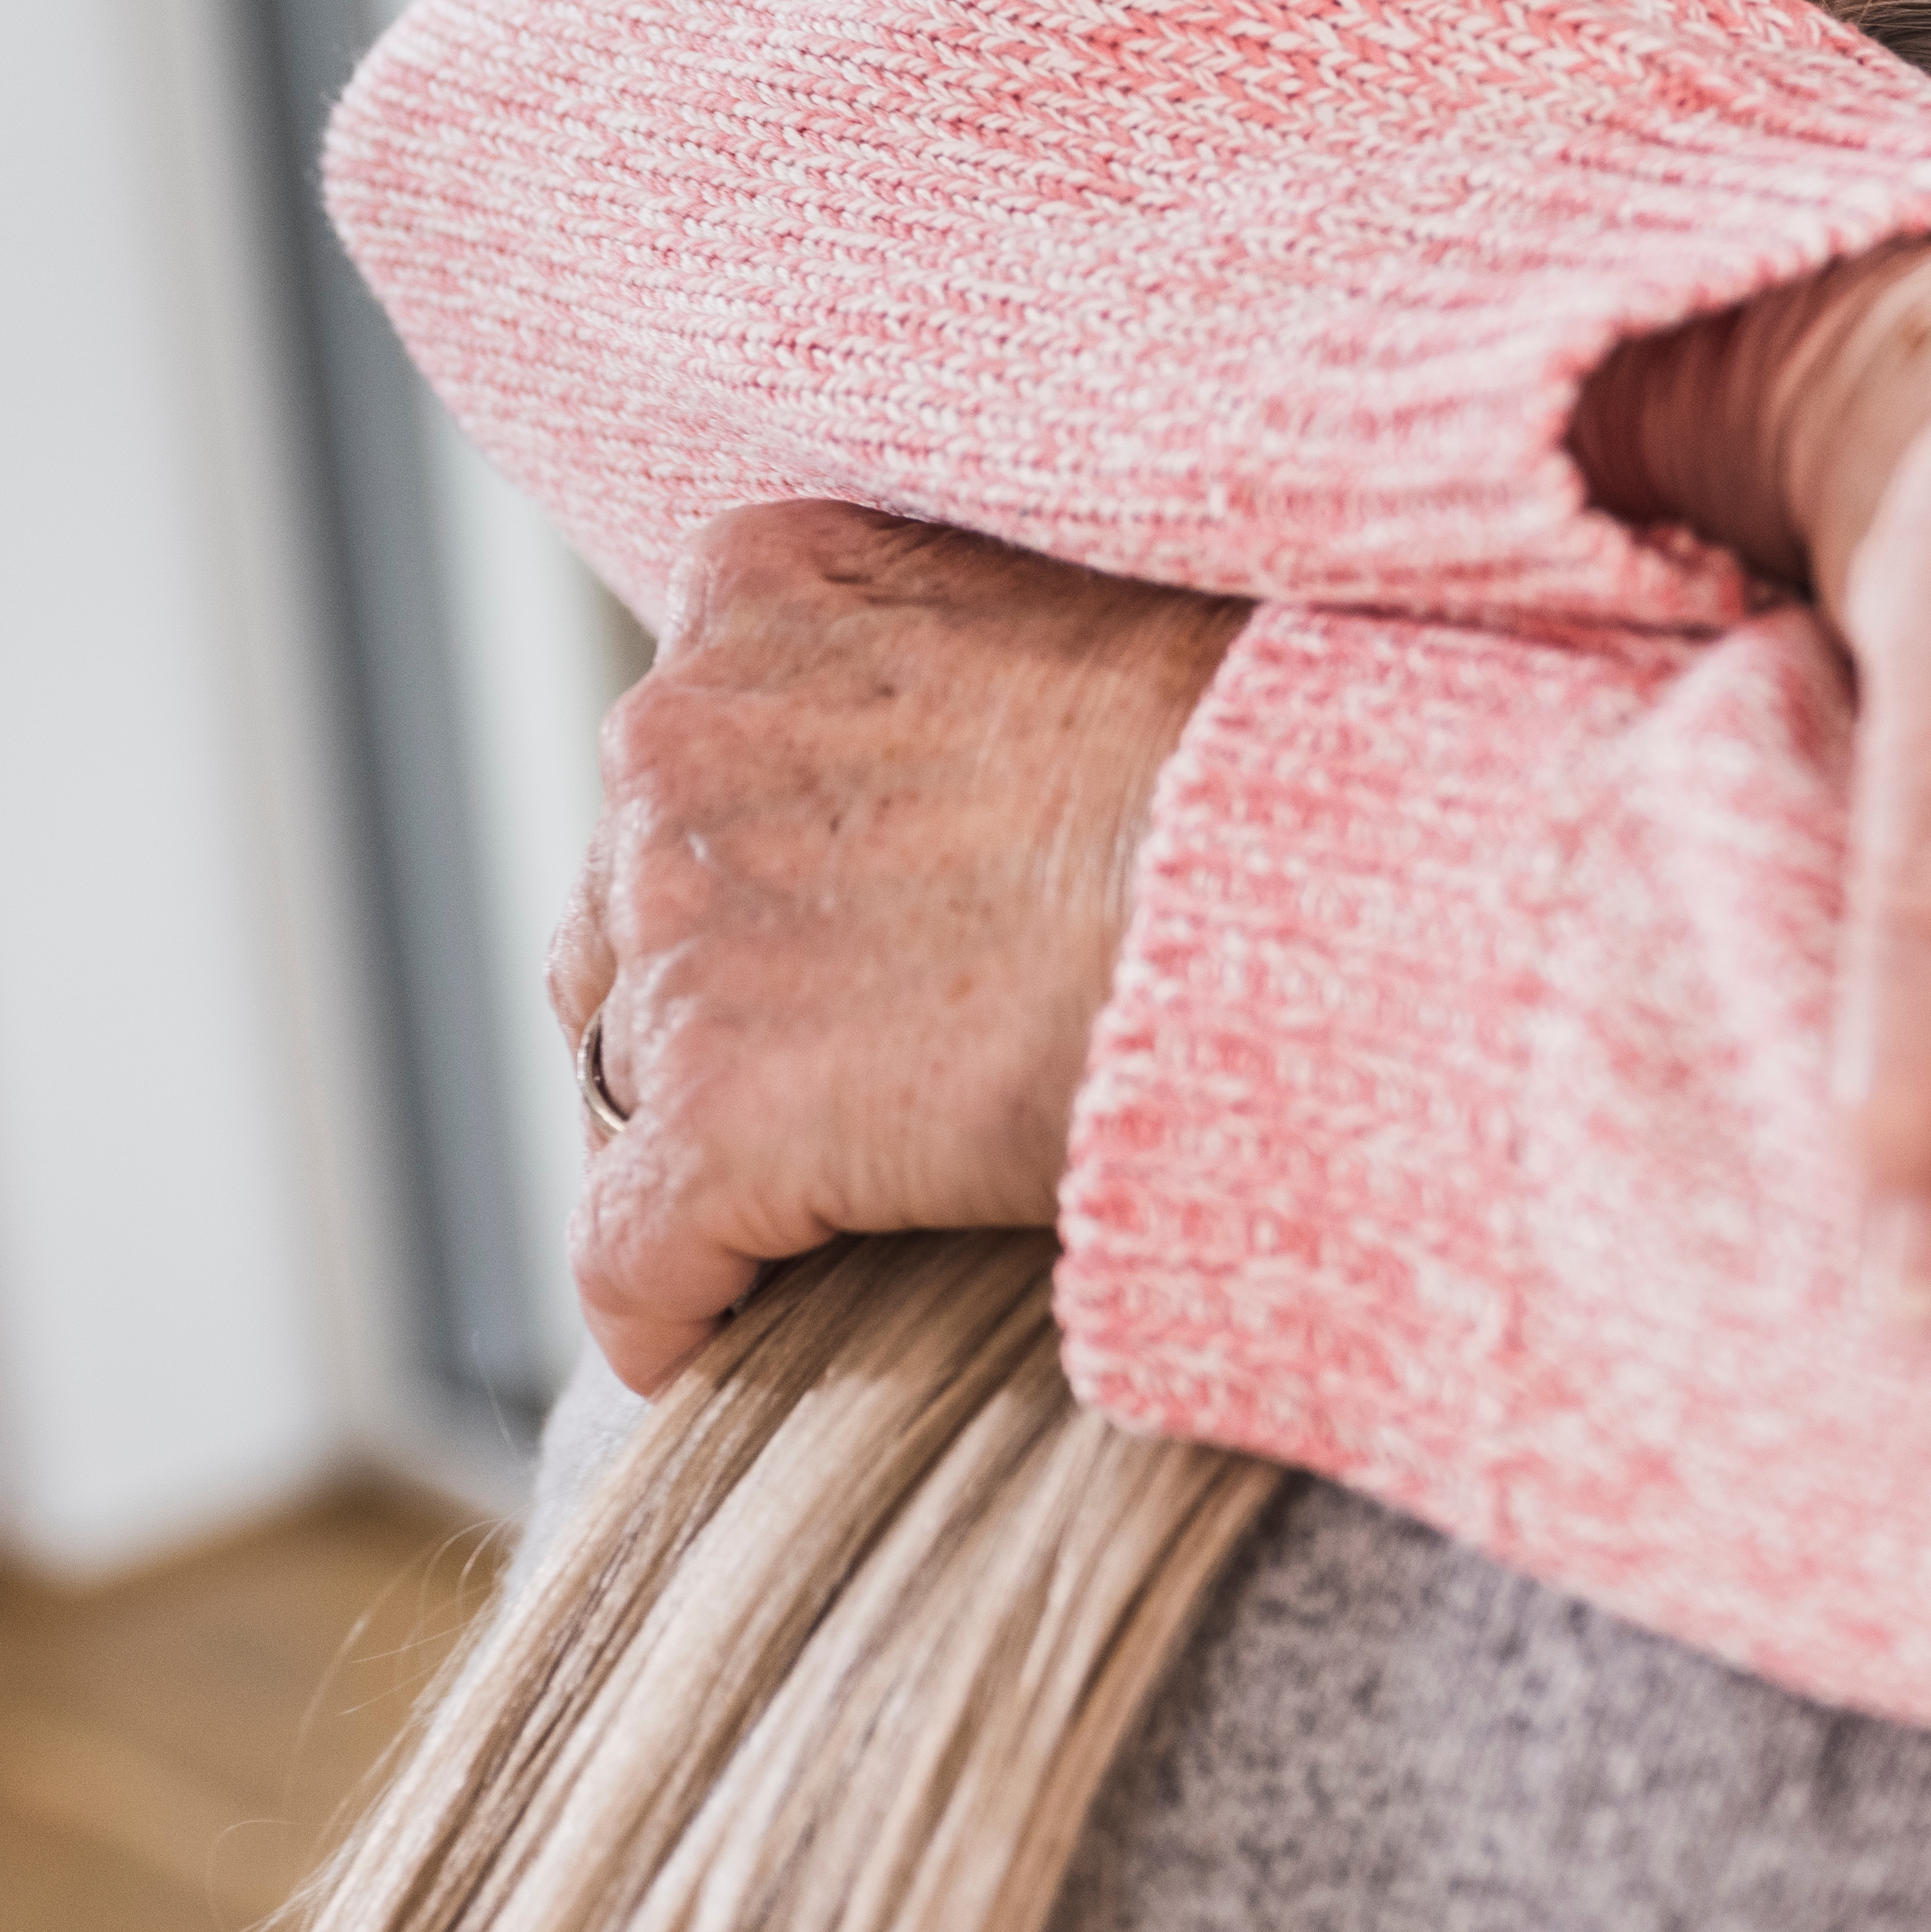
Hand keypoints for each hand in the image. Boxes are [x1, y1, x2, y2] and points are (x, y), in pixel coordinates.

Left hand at [548, 504, 1242, 1388]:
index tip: (846, 930)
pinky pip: (628, 1255)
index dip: (766, 857)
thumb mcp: (1088, 599)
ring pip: (614, 1071)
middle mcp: (679, 741)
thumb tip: (1016, 735)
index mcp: (769, 585)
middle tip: (845, 1071)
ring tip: (808, 1206)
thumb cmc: (1270, 741)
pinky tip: (724, 1346)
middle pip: (628, 907)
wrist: (1316, 874)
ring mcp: (681, 934)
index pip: (694, 744)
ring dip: (694, 1136)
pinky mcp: (715, 1123)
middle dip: (712, 994)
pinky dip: (671, 1306)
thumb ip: (979, 646)